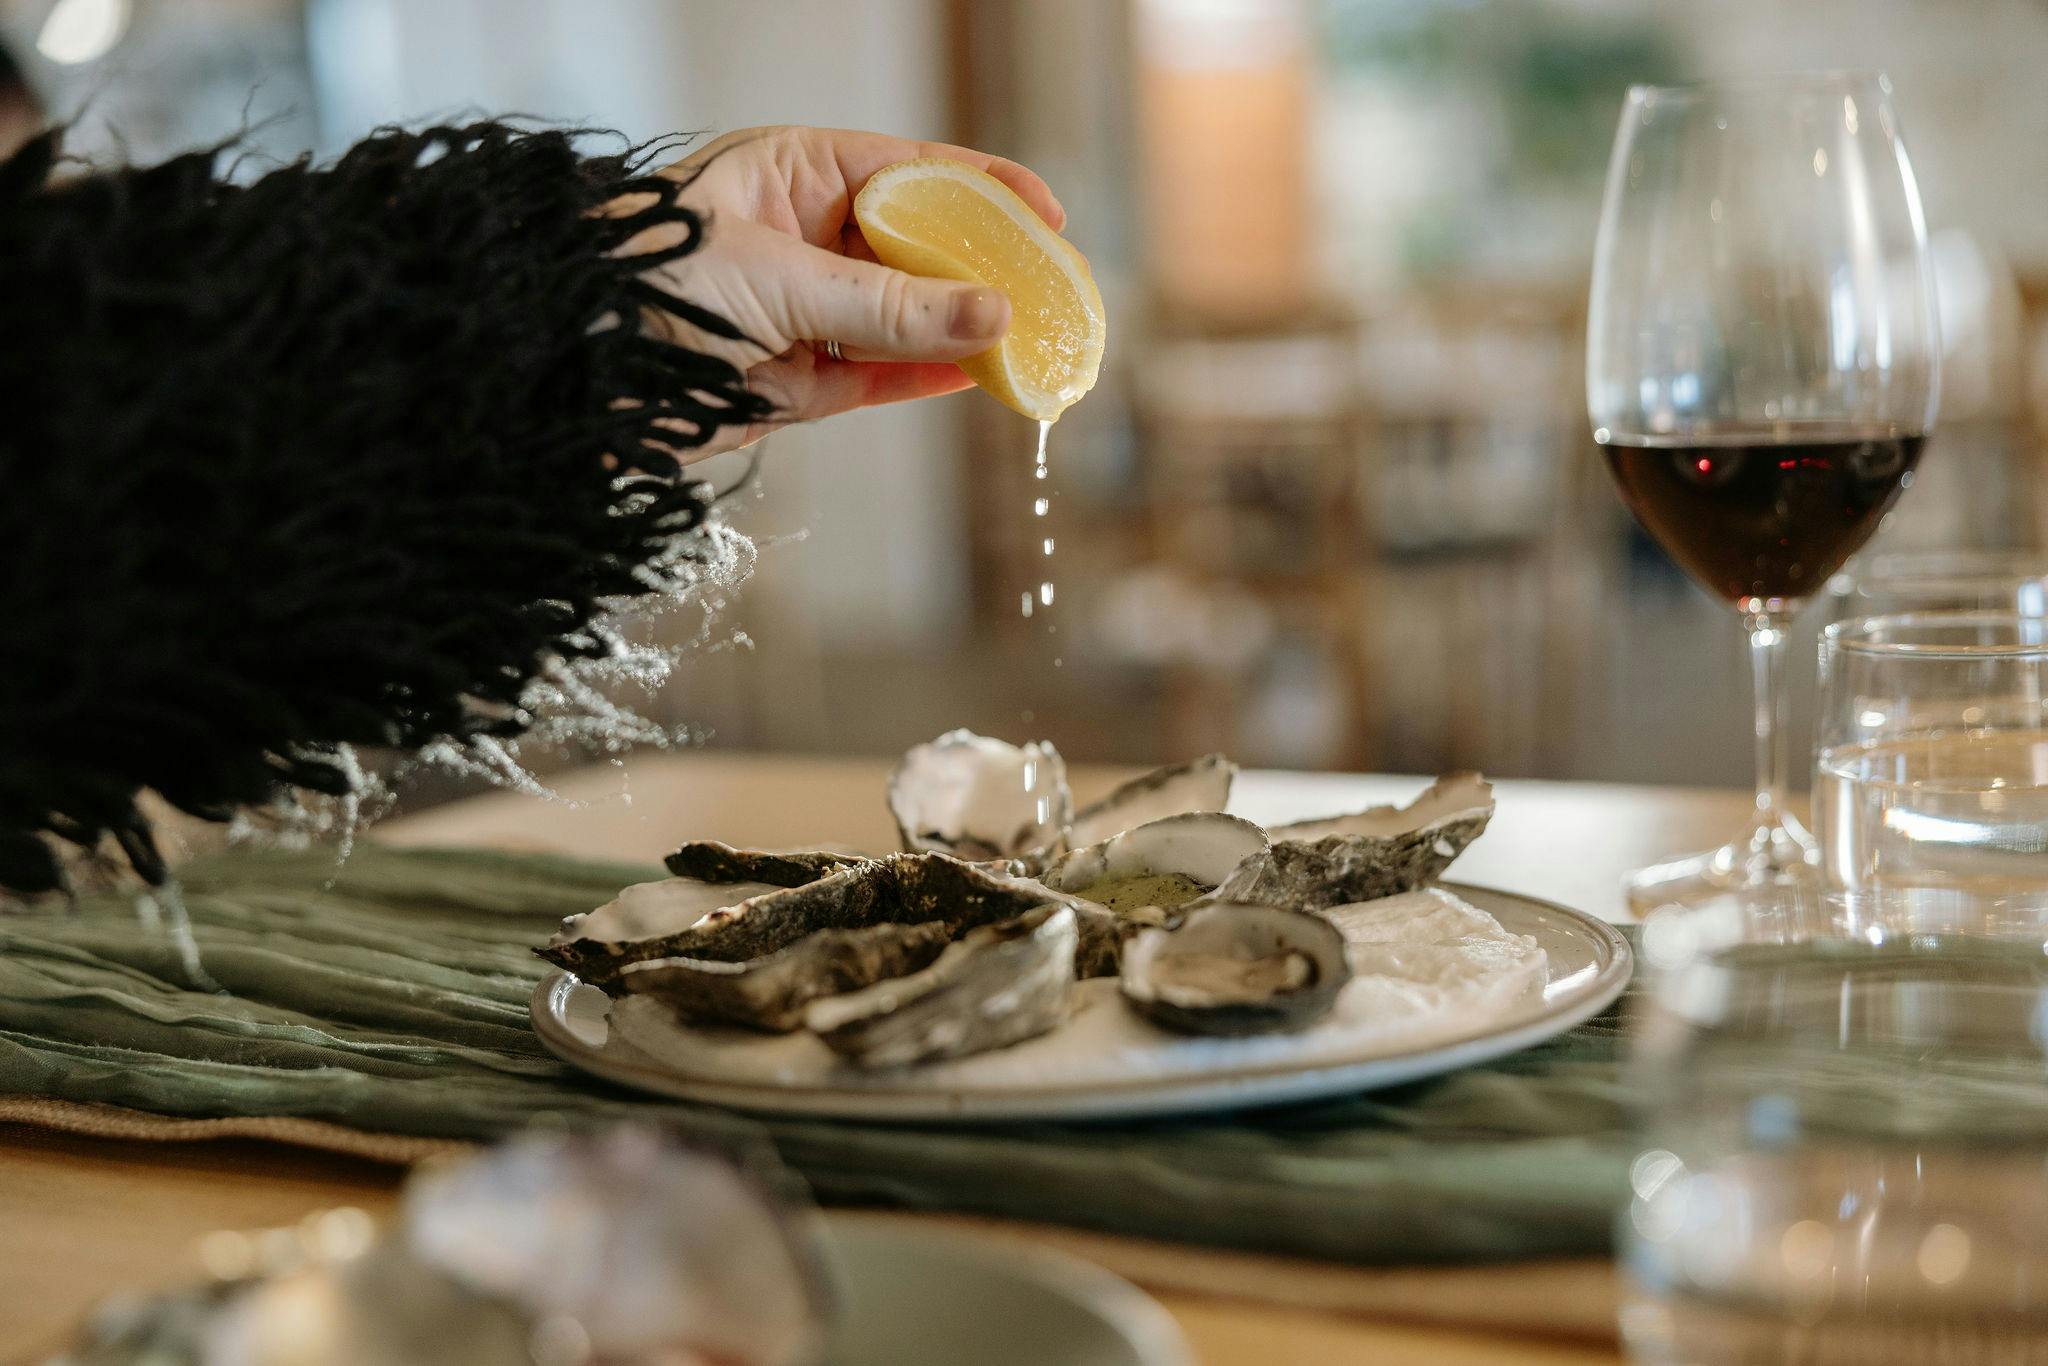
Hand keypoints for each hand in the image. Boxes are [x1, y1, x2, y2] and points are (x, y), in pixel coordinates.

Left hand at [619, 126, 1064, 458]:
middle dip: (984, 269)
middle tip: (1054, 289)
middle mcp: (800, 237)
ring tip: (1035, 339)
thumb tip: (993, 315)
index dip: (983, 190)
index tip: (1047, 216)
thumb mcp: (778, 284)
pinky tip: (980, 373)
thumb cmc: (642, 289)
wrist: (562, 379)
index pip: (910, 172)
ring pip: (904, 317)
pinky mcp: (792, 381)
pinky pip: (878, 374)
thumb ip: (890, 307)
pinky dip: (927, 376)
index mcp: (790, 174)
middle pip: (917, 248)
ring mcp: (800, 311)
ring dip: (965, 330)